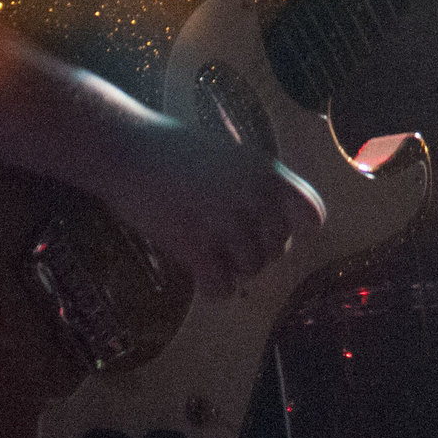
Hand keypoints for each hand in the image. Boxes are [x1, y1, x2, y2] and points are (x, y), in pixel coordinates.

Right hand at [90, 115, 322, 298]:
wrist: (126, 148)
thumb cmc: (173, 150)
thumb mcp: (230, 156)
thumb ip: (255, 186)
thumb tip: (271, 222)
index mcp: (266, 172)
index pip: (311, 214)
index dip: (295, 229)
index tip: (270, 232)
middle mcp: (254, 197)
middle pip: (278, 248)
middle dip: (256, 252)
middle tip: (225, 244)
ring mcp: (226, 222)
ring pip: (252, 270)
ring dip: (233, 269)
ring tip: (209, 254)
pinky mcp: (196, 245)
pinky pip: (222, 288)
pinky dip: (213, 289)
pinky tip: (200, 276)